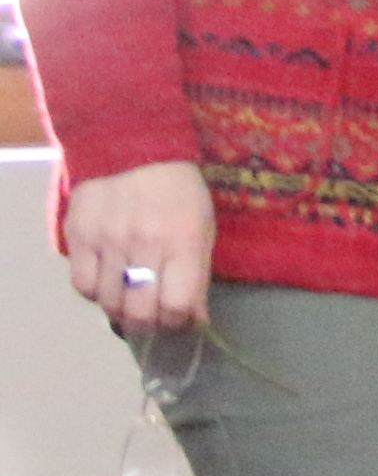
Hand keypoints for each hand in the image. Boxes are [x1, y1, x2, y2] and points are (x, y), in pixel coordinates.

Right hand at [62, 161, 215, 338]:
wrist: (133, 150)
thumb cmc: (179, 193)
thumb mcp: (202, 228)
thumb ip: (198, 276)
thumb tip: (197, 321)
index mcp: (183, 240)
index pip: (176, 305)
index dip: (177, 323)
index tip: (177, 322)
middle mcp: (144, 244)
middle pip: (139, 312)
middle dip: (149, 325)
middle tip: (152, 320)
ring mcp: (107, 241)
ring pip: (109, 303)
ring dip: (121, 311)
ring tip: (130, 301)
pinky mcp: (78, 236)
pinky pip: (82, 285)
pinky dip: (95, 293)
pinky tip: (107, 283)